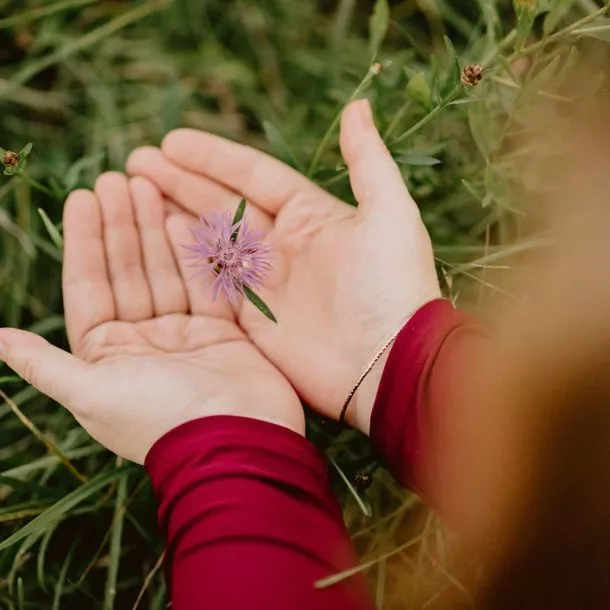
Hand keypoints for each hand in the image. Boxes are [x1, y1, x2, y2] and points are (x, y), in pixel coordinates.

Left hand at [0, 174, 303, 463]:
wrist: (238, 444)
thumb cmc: (160, 421)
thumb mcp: (93, 395)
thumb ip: (46, 365)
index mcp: (108, 354)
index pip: (90, 286)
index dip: (85, 241)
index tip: (84, 197)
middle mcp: (144, 341)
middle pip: (128, 271)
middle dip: (120, 226)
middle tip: (117, 177)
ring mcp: (185, 334)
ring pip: (166, 271)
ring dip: (154, 230)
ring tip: (146, 184)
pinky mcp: (223, 331)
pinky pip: (205, 284)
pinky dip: (195, 254)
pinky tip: (182, 219)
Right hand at [127, 99, 439, 432]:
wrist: (388, 365)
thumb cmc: (393, 286)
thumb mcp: (390, 213)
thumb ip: (367, 160)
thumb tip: (357, 106)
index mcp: (312, 216)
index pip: (254, 177)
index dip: (214, 158)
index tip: (172, 141)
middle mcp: (284, 245)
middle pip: (223, 204)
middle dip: (181, 181)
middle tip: (138, 161)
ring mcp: (266, 283)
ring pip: (211, 240)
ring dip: (174, 214)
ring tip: (134, 191)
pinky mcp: (253, 318)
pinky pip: (211, 282)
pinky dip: (184, 259)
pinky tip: (156, 234)